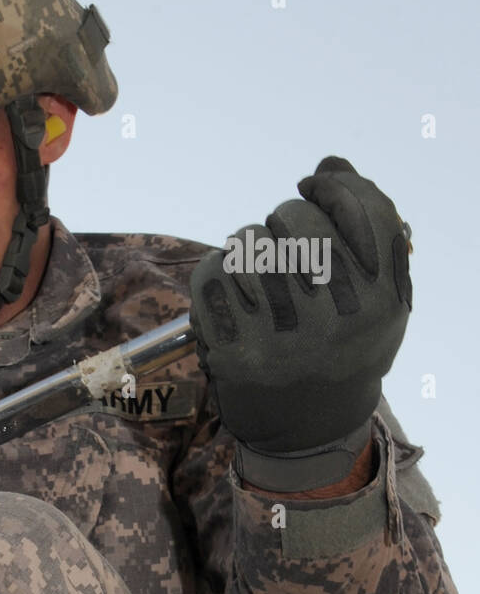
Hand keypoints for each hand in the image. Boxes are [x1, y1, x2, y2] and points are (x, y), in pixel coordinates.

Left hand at [190, 156, 411, 489]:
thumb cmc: (342, 347)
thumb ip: (365, 227)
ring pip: (248, 242)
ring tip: (258, 276)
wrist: (306, 430)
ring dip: (247, 248)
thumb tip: (331, 164)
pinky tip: (230, 294)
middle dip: (284, 220)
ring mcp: (281, 335)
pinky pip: (211, 274)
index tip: (311, 189)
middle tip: (284, 244)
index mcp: (382, 300)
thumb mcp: (377, 296)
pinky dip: (215, 274)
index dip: (330, 185)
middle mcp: (336, 317)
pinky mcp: (233, 350)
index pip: (359, 207)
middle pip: (297, 218)